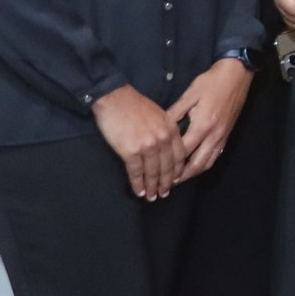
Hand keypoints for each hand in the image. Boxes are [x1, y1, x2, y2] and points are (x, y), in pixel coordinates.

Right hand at [91, 85, 180, 199]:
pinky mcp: (131, 151)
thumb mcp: (160, 115)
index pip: (179, 156)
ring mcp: (148, 146)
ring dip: (152, 187)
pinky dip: (137, 183)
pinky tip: (138, 191)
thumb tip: (166, 147)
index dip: (177, 171)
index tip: (175, 181)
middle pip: (168, 168)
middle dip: (166, 184)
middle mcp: (163, 140)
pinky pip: (136, 172)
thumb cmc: (135, 105)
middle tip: (164, 194)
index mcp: (171, 130)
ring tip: (151, 197)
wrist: (115, 98)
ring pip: (153, 173)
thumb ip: (167, 130)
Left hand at [168, 57, 252, 177]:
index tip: (156, 169)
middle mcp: (214, 135)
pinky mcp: (227, 135)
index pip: (183, 151)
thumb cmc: (211, 82)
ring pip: (207, 163)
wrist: (236, 75)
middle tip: (166, 183)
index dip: (170, 163)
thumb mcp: (190, 95)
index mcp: (203, 125)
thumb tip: (160, 127)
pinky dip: (204, 165)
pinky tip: (195, 166)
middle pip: (196, 164)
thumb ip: (174, 112)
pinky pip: (215, 156)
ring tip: (179, 179)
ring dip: (193, 173)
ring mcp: (222, 136)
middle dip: (181, 176)